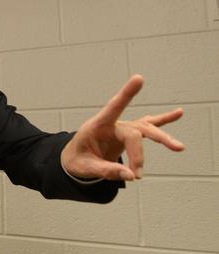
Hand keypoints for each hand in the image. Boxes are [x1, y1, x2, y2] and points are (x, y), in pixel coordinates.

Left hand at [61, 75, 183, 180]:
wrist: (75, 158)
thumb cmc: (77, 160)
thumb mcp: (85, 167)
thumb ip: (106, 170)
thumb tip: (131, 175)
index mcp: (97, 126)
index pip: (113, 107)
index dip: (126, 94)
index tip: (139, 78)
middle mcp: (113, 124)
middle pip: (134, 132)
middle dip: (138, 154)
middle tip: (138, 175)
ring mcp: (123, 128)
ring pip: (146, 129)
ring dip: (162, 138)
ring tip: (179, 147)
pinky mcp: (130, 135)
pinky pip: (149, 126)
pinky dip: (164, 120)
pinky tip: (178, 113)